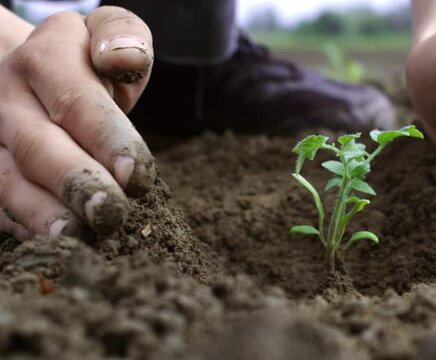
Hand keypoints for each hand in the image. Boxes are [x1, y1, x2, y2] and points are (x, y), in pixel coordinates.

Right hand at [0, 6, 154, 239]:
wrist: (34, 76)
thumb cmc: (86, 61)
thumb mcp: (109, 33)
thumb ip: (122, 36)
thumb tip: (123, 59)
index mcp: (43, 58)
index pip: (76, 100)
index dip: (108, 139)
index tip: (138, 176)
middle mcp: (8, 97)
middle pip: (38, 145)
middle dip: (76, 182)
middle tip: (110, 213)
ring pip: (8, 180)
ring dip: (43, 213)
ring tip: (75, 236)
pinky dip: (26, 225)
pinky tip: (55, 245)